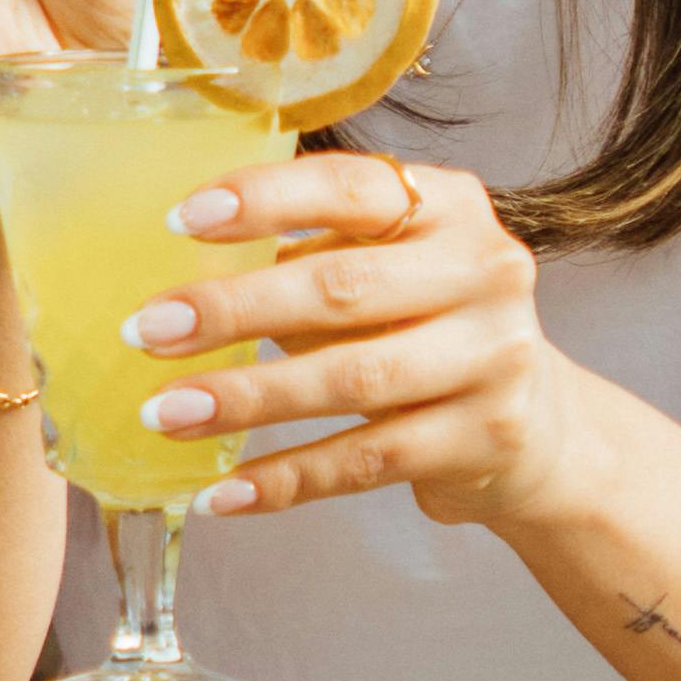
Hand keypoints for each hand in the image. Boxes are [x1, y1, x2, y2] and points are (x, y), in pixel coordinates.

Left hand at [119, 146, 584, 536]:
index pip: (352, 188)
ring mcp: (494, 357)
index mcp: (449, 206)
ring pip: (352, 381)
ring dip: (247, 399)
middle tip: (148, 330)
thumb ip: (306, 255)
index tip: (183, 220)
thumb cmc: (423, 328)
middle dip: (234, 310)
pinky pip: (365, 461)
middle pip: (343, 289)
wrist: (532, 426)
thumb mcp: (383, 269)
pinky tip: (223, 491)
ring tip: (166, 412)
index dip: (265, 200)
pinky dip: (286, 479)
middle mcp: (485, 271)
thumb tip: (171, 269)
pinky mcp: (485, 437)